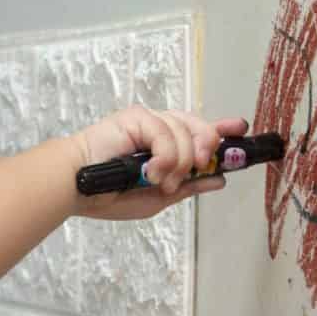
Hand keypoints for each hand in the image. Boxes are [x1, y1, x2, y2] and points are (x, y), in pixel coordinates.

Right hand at [67, 107, 253, 220]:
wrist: (76, 188)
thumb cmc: (108, 194)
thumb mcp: (157, 198)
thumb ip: (188, 187)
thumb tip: (219, 180)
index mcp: (165, 146)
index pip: (199, 131)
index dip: (221, 128)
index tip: (240, 129)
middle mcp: (159, 129)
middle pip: (200, 126)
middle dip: (206, 147)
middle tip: (199, 166)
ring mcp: (148, 121)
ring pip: (185, 132)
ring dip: (179, 162)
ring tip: (160, 181)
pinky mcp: (136, 117)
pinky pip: (166, 133)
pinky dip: (164, 155)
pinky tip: (151, 171)